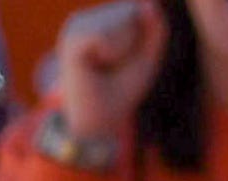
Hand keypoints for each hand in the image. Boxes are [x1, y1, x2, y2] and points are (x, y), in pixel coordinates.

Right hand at [51, 0, 169, 147]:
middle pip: (132, 11)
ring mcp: (76, 26)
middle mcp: (85, 19)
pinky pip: (105, 36)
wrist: (96, 122)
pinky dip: (109, 54)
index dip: (142, 38)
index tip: (124, 62)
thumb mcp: (148, 54)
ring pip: (120, 21)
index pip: (140, 9)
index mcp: (100, 20)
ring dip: (122, 50)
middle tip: (113, 67)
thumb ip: (156, 26)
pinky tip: (92, 67)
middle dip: (134, 42)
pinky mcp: (72, 39)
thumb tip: (148, 2)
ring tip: (103, 68)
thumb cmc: (121, 90)